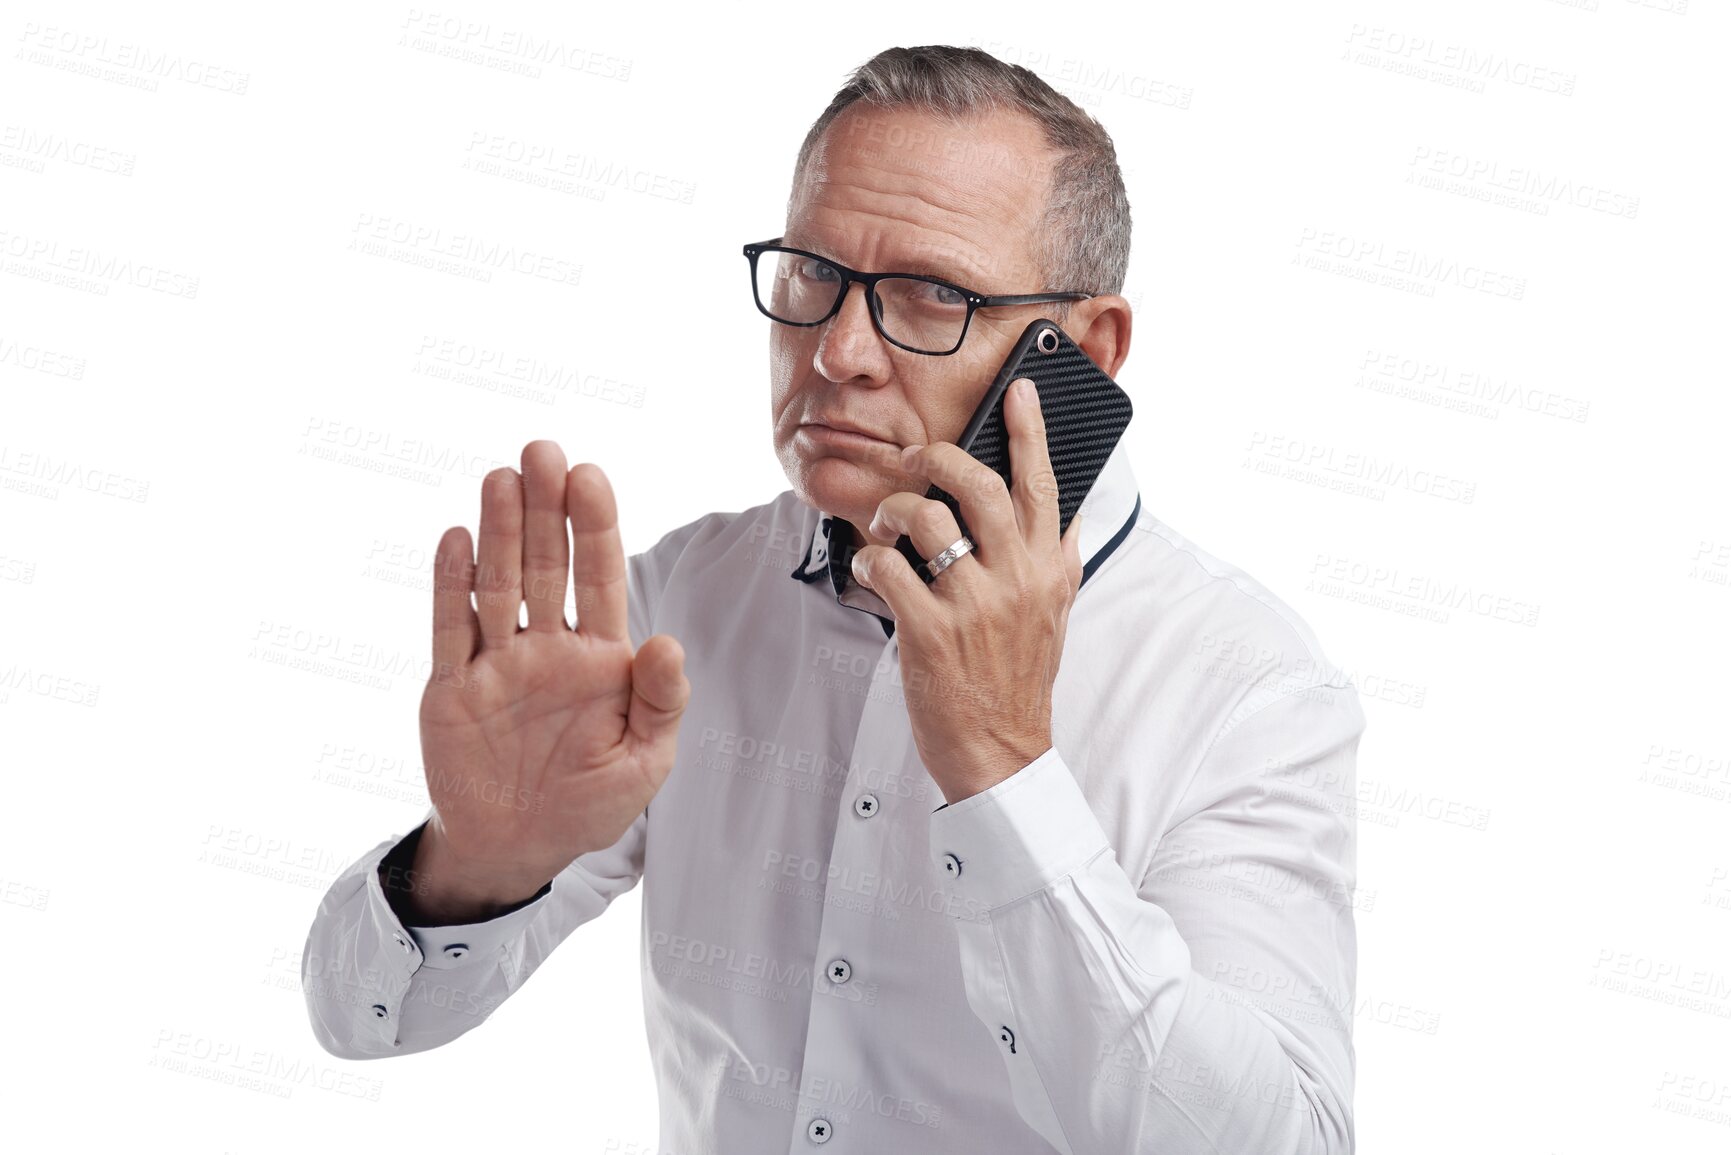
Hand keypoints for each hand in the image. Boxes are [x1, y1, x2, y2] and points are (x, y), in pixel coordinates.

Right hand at [409, 441, 689, 921]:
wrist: (516, 850)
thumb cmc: (588, 805)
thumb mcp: (643, 764)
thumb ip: (660, 704)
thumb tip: (669, 642)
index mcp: (601, 660)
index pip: (601, 578)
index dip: (595, 526)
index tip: (590, 476)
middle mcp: (548, 647)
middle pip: (547, 565)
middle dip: (545, 509)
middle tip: (542, 451)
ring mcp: (497, 663)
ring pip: (498, 584)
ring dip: (500, 531)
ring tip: (501, 478)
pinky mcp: (452, 688)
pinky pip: (451, 628)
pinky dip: (453, 585)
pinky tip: (457, 539)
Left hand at [850, 379, 1083, 803]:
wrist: (1001, 750)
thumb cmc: (1018, 680)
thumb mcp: (1054, 612)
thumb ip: (1057, 558)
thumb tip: (1068, 508)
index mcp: (1046, 569)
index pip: (1042, 485)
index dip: (1029, 432)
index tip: (1018, 392)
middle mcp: (1014, 579)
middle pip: (978, 486)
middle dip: (939, 456)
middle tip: (918, 455)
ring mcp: (971, 604)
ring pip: (926, 519)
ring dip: (894, 511)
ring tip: (887, 524)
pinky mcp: (928, 631)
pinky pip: (887, 568)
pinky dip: (869, 559)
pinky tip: (872, 568)